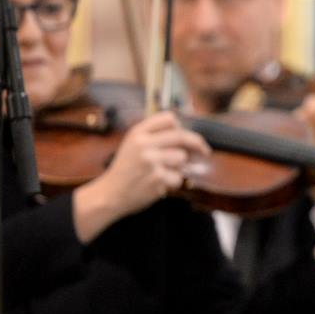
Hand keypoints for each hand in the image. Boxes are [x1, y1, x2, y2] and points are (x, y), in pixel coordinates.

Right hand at [73, 111, 210, 242]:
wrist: (109, 195)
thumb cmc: (125, 171)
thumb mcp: (133, 146)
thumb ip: (155, 137)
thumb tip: (189, 136)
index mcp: (137, 133)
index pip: (168, 118)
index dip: (180, 126)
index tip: (187, 134)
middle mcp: (143, 144)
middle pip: (181, 136)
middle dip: (197, 143)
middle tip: (205, 151)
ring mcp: (150, 161)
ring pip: (181, 158)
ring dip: (179, 167)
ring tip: (163, 173)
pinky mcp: (157, 177)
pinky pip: (178, 177)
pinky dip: (173, 182)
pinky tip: (158, 184)